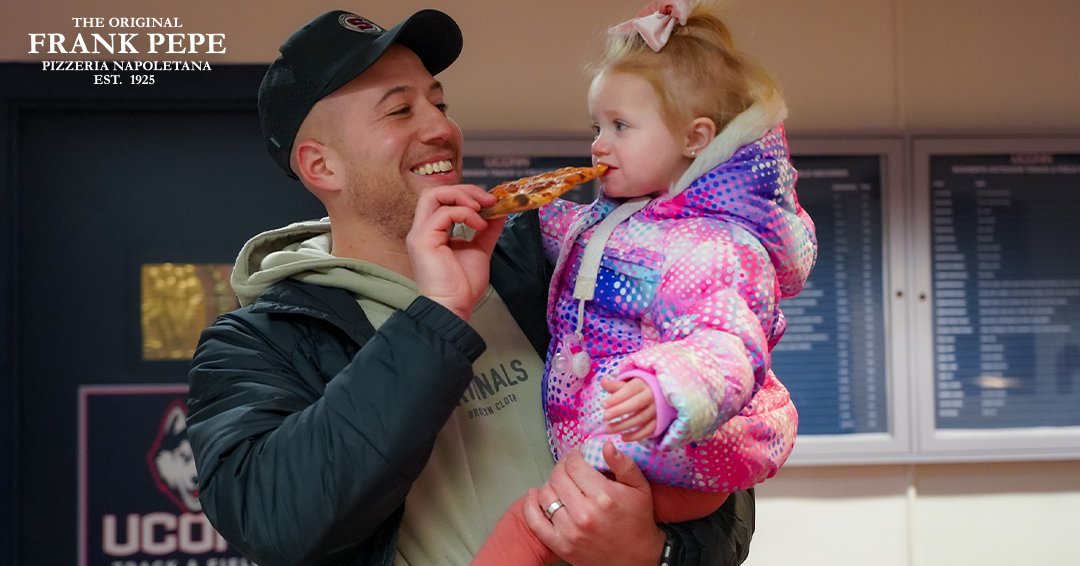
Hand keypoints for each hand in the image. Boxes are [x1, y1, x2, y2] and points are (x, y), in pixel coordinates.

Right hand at [406, 185, 505, 319]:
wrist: (454, 308)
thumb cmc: (462, 286)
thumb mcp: (479, 250)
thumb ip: (486, 230)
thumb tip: (499, 211)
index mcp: (434, 232)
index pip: (443, 200)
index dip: (467, 195)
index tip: (491, 203)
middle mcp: (423, 229)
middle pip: (436, 192)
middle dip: (465, 190)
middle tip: (489, 200)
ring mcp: (420, 234)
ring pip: (433, 195)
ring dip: (463, 197)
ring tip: (483, 209)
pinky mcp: (422, 240)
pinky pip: (443, 213)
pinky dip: (465, 213)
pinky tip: (479, 226)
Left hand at [523, 442, 664, 565]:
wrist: (635, 559)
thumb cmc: (637, 521)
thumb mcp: (640, 488)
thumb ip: (624, 464)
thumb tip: (607, 444)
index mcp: (604, 497)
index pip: (575, 464)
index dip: (574, 455)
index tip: (578, 456)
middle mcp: (584, 514)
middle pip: (558, 477)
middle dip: (563, 468)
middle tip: (570, 469)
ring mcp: (570, 531)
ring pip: (545, 494)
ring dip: (550, 484)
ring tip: (561, 483)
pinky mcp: (560, 545)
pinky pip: (535, 521)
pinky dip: (530, 505)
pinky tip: (534, 495)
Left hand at [601, 378, 657, 441]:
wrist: (661, 396)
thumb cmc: (639, 390)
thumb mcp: (628, 384)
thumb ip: (615, 385)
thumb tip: (603, 381)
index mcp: (643, 384)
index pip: (629, 390)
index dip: (617, 397)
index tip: (604, 404)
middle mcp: (651, 396)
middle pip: (636, 403)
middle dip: (619, 410)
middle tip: (605, 416)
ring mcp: (656, 410)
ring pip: (640, 418)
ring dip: (623, 425)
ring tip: (608, 429)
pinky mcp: (659, 422)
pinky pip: (648, 430)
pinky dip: (636, 436)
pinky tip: (623, 438)